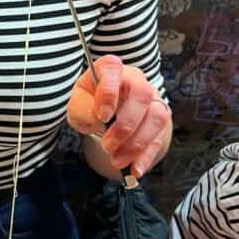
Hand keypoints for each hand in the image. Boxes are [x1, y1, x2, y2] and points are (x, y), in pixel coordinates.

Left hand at [67, 54, 170, 177]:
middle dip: (125, 125)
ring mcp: (152, 99)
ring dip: (137, 143)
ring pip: (157, 117)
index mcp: (111, 68)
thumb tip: (101, 120)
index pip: (114, 70)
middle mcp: (136, 80)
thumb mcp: (78, 104)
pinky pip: (160, 137)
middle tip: (107, 145)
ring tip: (117, 160)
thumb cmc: (89, 103)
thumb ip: (85, 108)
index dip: (109, 93)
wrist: (103, 113)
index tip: (101, 116)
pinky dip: (147, 156)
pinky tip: (135, 169)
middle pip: (142, 95)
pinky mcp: (160, 120)